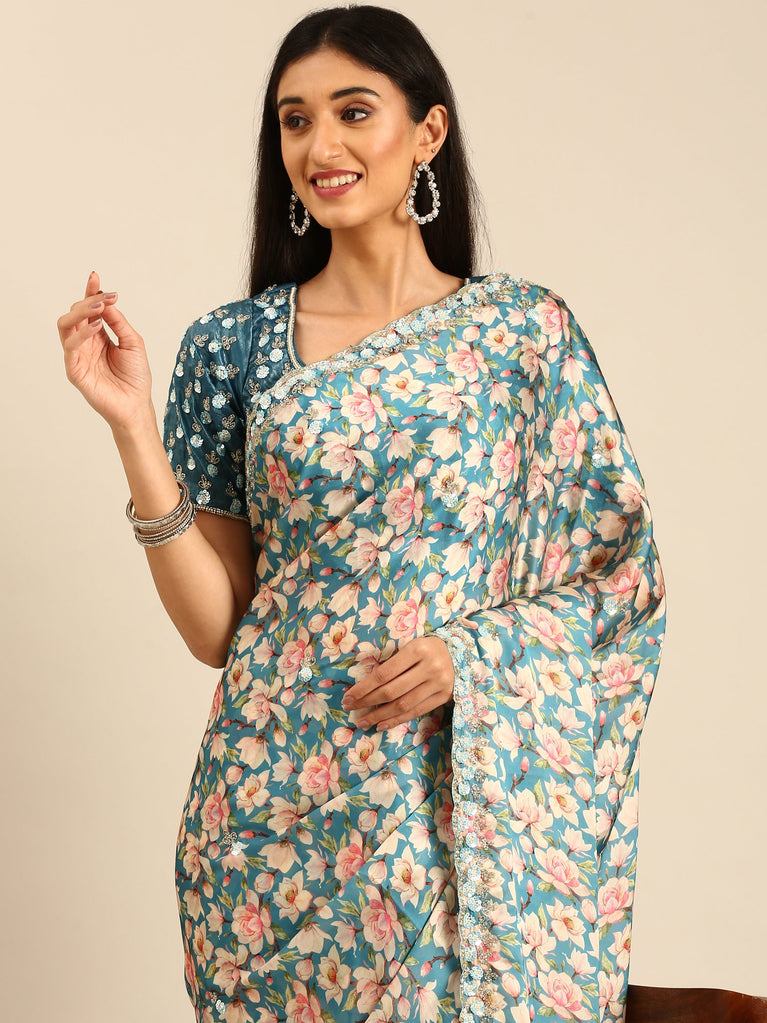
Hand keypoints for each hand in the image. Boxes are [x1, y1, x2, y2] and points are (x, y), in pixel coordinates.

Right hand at [58, 270, 153, 429]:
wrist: (136, 405)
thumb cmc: (136, 377)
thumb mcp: (133, 343)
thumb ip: (119, 323)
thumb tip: (106, 302)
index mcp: (98, 335)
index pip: (89, 309)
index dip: (90, 292)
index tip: (95, 276)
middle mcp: (85, 343)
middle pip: (75, 313)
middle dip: (88, 300)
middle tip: (104, 296)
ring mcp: (78, 355)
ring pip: (66, 325)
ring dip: (81, 312)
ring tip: (99, 307)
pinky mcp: (74, 369)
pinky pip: (70, 346)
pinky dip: (81, 333)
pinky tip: (97, 326)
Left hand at [342, 635, 454, 731]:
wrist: (461, 653)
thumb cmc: (427, 648)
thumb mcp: (411, 646)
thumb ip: (393, 663)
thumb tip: (365, 686)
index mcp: (417, 649)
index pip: (384, 673)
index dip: (363, 687)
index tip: (348, 696)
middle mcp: (429, 667)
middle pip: (391, 691)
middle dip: (367, 702)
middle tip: (350, 708)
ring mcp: (438, 684)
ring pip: (402, 705)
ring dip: (379, 715)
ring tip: (363, 722)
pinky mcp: (443, 697)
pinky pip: (416, 712)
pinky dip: (397, 720)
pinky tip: (381, 724)